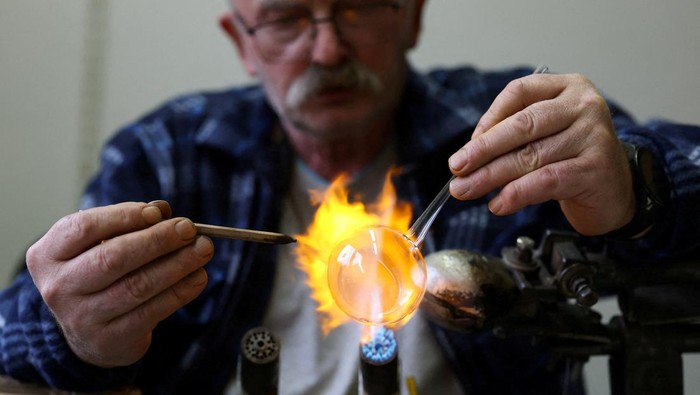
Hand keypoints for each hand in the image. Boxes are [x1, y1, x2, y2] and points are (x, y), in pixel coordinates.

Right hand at [25, 201, 212, 367]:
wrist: (88, 332)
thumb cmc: (98, 275)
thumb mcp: (99, 245)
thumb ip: (127, 224)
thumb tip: (161, 210)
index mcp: (48, 255)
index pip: (82, 228)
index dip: (123, 216)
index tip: (157, 212)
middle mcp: (59, 287)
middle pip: (112, 258)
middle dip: (157, 240)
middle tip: (189, 229)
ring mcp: (82, 317)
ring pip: (137, 286)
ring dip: (177, 264)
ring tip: (202, 249)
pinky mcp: (110, 339)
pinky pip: (152, 311)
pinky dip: (180, 291)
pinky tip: (198, 276)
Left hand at [448, 72, 633, 234]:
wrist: (617, 191)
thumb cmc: (573, 159)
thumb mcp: (545, 136)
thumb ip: (514, 137)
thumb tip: (469, 154)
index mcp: (567, 87)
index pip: (519, 92)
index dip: (490, 118)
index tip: (468, 145)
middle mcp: (584, 105)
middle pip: (522, 125)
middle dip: (482, 150)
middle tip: (456, 168)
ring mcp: (593, 135)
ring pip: (530, 156)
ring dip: (491, 176)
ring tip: (466, 189)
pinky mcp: (595, 168)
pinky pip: (546, 180)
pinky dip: (517, 193)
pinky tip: (499, 203)